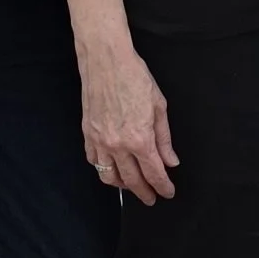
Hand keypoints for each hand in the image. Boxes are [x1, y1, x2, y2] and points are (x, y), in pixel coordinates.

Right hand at [76, 26, 177, 202]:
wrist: (106, 60)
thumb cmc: (134, 77)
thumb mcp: (159, 106)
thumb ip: (164, 138)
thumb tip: (171, 161)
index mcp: (139, 139)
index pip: (154, 173)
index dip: (163, 186)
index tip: (168, 193)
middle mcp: (118, 145)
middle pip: (132, 181)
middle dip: (144, 193)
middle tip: (151, 198)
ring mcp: (100, 141)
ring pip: (109, 177)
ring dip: (122, 186)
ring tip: (132, 186)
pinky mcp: (87, 134)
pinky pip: (94, 161)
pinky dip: (104, 170)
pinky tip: (112, 169)